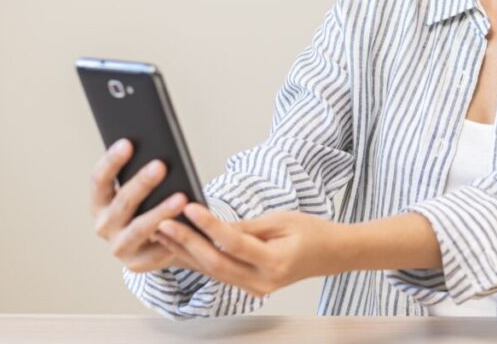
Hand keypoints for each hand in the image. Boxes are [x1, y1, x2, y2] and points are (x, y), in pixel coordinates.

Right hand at [90, 138, 201, 273]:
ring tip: (181, 197)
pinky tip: (187, 223)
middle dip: (141, 183)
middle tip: (160, 165)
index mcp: (99, 202)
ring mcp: (119, 246)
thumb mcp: (141, 190)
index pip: (99, 180)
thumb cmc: (148, 205)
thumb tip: (161, 149)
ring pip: (140, 228)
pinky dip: (172, 236)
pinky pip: (157, 249)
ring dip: (160, 212)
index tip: (128, 142)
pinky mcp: (138, 263)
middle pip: (122, 202)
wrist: (155, 244)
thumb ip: (144, 173)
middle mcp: (104, 225)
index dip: (112, 161)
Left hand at [152, 204, 347, 298]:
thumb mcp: (282, 220)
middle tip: (163, 223)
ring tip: (163, 232)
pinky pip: (219, 274)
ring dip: (186, 252)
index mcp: (275, 263)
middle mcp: (262, 282)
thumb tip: (213, 226)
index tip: (190, 208)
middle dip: (187, 243)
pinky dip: (199, 259)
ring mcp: (255, 288)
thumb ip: (247, 227)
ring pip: (212, 272)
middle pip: (216, 263)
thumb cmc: (313, 232)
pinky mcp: (250, 287)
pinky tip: (180, 246)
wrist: (333, 255)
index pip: (233, 243)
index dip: (210, 225)